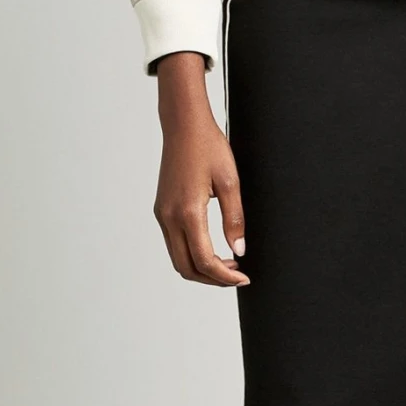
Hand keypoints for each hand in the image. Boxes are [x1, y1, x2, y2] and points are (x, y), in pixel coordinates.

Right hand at [152, 53, 249, 285]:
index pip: (204, 260)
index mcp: (187, 212)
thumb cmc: (208, 147)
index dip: (225, 276)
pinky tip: (211, 248)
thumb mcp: (230, 182)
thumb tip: (239, 249)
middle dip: (212, 279)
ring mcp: (162, 214)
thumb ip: (235, 219)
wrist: (183, 126)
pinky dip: (192, 254)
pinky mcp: (161, 210)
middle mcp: (169, 217)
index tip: (244, 277)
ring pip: (178, 258)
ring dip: (201, 268)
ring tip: (228, 263)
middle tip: (237, 275)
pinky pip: (174, 244)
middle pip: (186, 268)